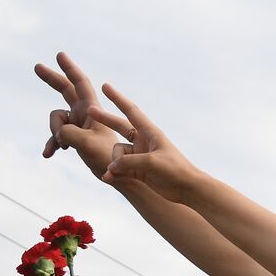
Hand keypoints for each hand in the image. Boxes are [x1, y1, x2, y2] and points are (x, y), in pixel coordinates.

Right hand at [35, 53, 129, 181]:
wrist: (122, 175)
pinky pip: (58, 136)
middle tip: (37, 66)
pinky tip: (48, 154)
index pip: (81, 84)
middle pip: (67, 91)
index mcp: (94, 110)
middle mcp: (87, 114)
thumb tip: (57, 132)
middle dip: (52, 80)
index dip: (70, 69)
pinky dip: (53, 144)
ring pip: (57, 120)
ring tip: (65, 146)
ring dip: (54, 133)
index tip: (60, 55)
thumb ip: (69, 134)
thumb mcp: (89, 144)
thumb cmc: (111, 158)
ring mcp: (81, 125)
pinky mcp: (77, 138)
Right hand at [85, 85, 201, 204]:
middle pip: (119, 126)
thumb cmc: (175, 171)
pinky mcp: (136, 169)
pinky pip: (118, 167)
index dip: (118, 99)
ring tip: (116, 173)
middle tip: (88, 110)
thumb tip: (110, 167)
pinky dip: (113, 172)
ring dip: (114, 163)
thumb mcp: (151, 163)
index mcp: (150, 132)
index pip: (131, 111)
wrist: (187, 189)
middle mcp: (143, 141)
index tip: (105, 86)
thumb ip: (127, 162)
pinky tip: (108, 179)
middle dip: (105, 120)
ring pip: (117, 153)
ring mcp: (139, 155)